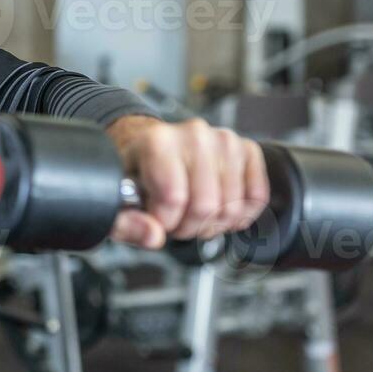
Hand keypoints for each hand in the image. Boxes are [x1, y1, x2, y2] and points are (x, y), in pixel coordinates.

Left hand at [103, 116, 269, 249]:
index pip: (174, 198)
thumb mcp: (116, 195)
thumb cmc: (136, 171)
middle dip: (189, 227)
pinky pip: (256, 197)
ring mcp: (224, 140)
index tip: (156, 218)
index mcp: (157, 141)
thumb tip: (154, 236)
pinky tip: (218, 210)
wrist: (151, 145)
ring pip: (232, 207)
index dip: (165, 222)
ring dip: (213, 224)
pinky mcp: (246, 149)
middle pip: (206, 206)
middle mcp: (194, 135)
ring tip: (194, 214)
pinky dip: (240, 215)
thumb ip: (125, 222)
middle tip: (176, 221)